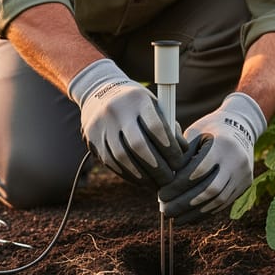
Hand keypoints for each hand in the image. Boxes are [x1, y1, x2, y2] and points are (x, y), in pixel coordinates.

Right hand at [69, 59, 185, 187]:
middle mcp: (116, 110)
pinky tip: (140, 179)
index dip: (170, 149)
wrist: (98, 91)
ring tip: (156, 183)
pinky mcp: (91, 138)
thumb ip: (169, 126)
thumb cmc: (136, 103)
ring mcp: (101, 125)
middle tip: (169, 179)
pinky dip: (128, 174)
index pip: (156, 128)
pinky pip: (111, 162)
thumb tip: (183, 153)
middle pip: (138, 146)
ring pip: (122, 158)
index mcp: (137, 99)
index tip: (178, 163)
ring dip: (142, 176)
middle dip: (157, 167)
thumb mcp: (154, 105)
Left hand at [159, 92, 266, 223]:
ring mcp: (243, 174)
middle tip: (165, 211)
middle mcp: (236, 161)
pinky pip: (224, 204)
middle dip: (185, 203)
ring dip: (195, 213)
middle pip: (210, 190)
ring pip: (218, 201)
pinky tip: (189, 217)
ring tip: (175, 219)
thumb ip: (182, 156)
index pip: (199, 170)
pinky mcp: (245, 184)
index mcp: (222, 145)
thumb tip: (165, 185)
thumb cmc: (210, 129)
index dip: (179, 185)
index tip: (161, 194)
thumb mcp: (195, 135)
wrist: (241, 126)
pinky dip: (205, 212)